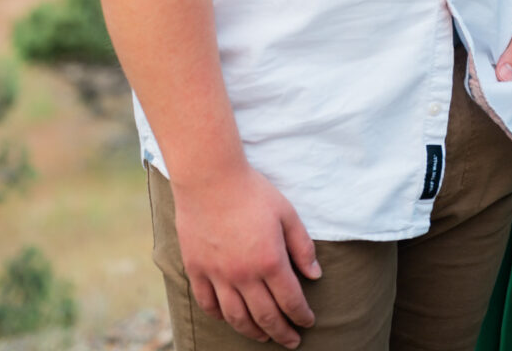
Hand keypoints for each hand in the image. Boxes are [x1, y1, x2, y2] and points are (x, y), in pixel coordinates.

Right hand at [172, 163, 320, 346]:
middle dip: (282, 333)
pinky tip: (229, 318)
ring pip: (236, 317)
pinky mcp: (197, 270)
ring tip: (264, 337)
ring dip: (253, 332)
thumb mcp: (286, 212)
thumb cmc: (252, 191)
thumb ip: (302, 246)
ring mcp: (218, 275)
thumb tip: (315, 275)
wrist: (209, 177)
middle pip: (265, 316)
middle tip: (291, 341)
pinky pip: (208, 303)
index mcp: (270, 261)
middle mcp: (243, 275)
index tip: (308, 322)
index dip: (301, 315)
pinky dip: (220, 316)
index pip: (290, 300)